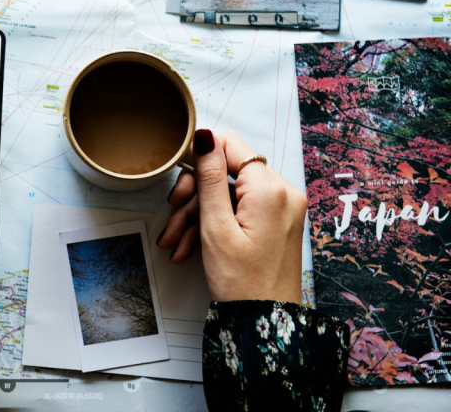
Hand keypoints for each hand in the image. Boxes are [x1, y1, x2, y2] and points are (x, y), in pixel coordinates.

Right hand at [157, 130, 305, 304]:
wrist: (266, 321)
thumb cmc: (242, 282)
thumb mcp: (215, 227)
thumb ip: (209, 177)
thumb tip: (205, 136)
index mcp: (270, 189)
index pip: (230, 144)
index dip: (199, 160)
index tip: (181, 187)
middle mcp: (283, 191)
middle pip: (226, 171)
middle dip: (194, 195)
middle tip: (174, 217)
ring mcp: (282, 207)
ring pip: (229, 193)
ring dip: (198, 215)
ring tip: (177, 243)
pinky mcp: (278, 220)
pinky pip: (240, 208)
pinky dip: (215, 223)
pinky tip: (192, 246)